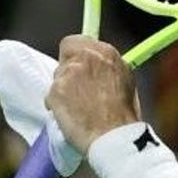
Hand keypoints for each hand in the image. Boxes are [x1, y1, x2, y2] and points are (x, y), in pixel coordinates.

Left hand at [47, 37, 139, 154]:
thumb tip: (99, 67)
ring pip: (58, 78)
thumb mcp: (126, 81)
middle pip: (65, 57)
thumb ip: (108, 68)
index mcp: (105, 53)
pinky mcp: (55, 92)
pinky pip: (51, 97)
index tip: (78, 64)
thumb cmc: (124, 115)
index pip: (77, 41)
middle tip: (78, 89)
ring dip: (64, 90)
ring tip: (78, 108)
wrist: (113, 136)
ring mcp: (68, 74)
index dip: (76, 55)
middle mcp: (85, 58)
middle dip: (69, 71)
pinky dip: (57, 106)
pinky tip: (71, 117)